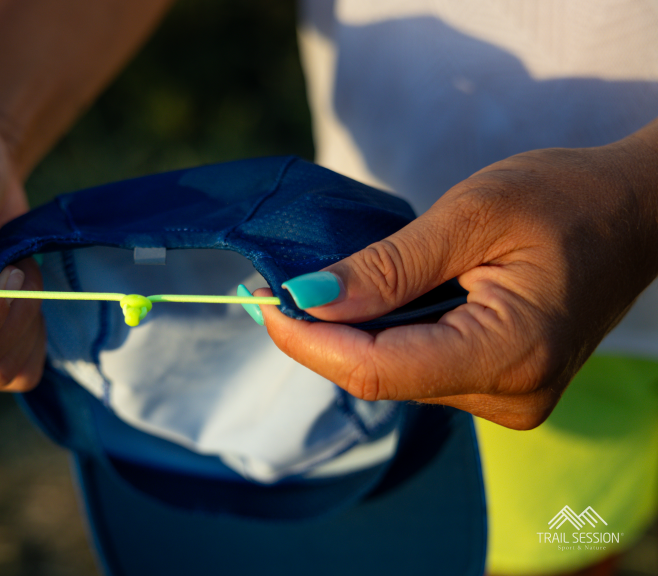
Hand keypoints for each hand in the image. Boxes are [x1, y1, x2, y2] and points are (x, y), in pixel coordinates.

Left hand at [260, 140, 657, 428]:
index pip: (378, 370)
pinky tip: (364, 301)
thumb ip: (389, 266)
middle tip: (269, 285)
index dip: (308, 341)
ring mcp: (506, 400)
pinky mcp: (499, 388)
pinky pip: (418, 370)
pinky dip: (381, 336)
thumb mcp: (472, 214)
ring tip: (312, 284)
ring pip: (393, 378)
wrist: (637, 213)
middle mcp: (510, 396)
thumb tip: (309, 298)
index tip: (259, 299)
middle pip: (379, 379)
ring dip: (347, 335)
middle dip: (318, 335)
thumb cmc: (566, 198)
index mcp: (511, 352)